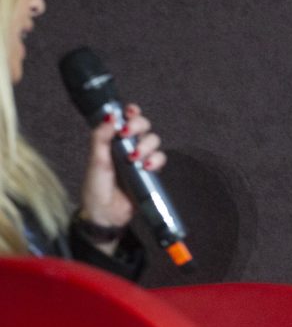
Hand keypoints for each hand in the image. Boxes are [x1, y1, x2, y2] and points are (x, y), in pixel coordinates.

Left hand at [77, 103, 165, 251]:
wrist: (105, 214)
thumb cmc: (96, 188)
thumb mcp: (96, 161)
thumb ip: (101, 138)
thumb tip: (110, 116)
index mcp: (113, 141)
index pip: (126, 119)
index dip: (131, 112)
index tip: (130, 111)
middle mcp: (128, 146)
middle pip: (144, 126)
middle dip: (139, 127)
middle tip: (127, 134)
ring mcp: (141, 159)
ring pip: (154, 141)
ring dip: (146, 146)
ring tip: (135, 158)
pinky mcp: (151, 172)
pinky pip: (160, 159)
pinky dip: (156, 160)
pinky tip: (147, 167)